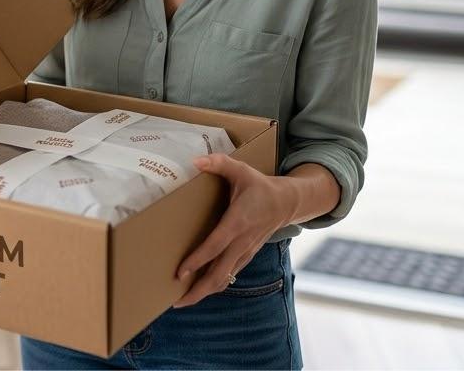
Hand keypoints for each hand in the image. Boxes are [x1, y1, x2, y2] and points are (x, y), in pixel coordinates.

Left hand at [172, 153, 292, 307]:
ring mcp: (245, 252)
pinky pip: (229, 275)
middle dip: (199, 290)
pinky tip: (200, 290)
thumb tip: (195, 161)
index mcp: (238, 222)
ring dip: (205, 292)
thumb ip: (219, 163)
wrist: (287, 203)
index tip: (180, 273)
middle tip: (176, 302)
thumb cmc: (260, 186)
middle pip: (219, 273)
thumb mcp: (241, 170)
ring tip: (182, 301)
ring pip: (225, 279)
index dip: (197, 261)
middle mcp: (242, 242)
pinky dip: (215, 285)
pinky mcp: (246, 256)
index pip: (215, 246)